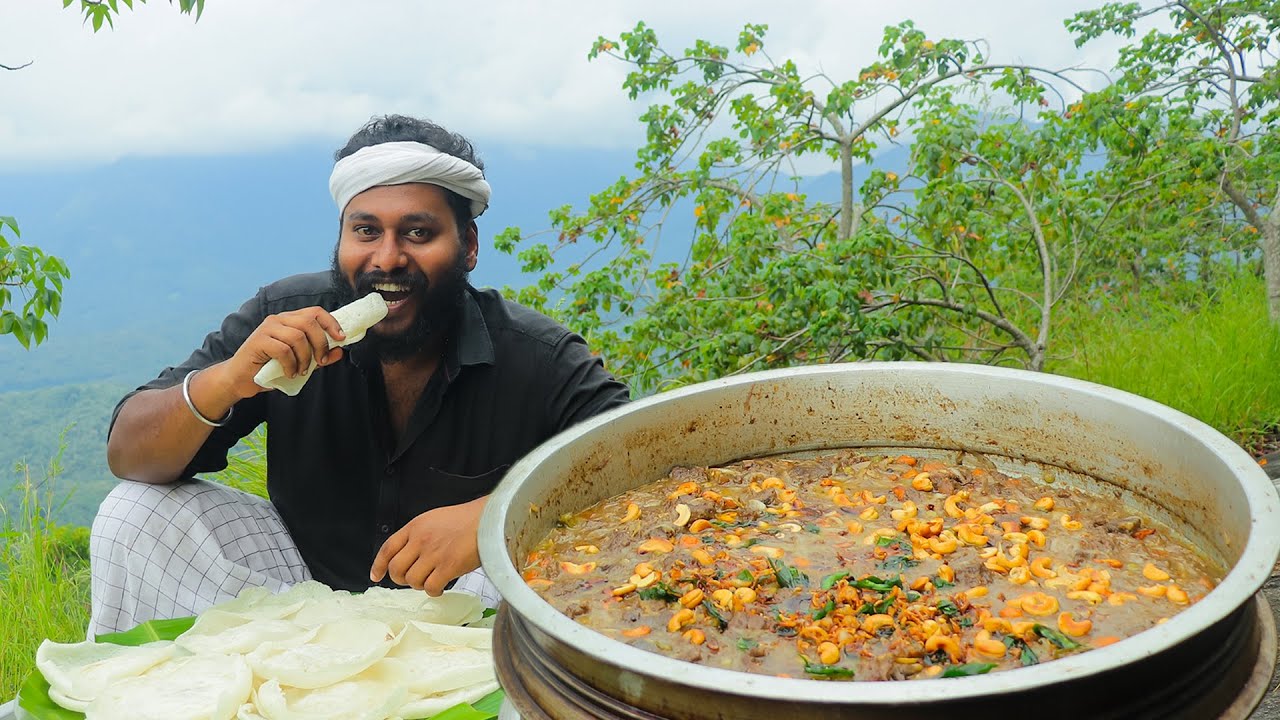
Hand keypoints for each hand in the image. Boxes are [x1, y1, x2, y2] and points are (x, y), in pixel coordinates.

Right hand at [223, 307, 345, 399]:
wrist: (241, 379)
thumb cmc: (270, 369)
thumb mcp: (301, 363)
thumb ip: (319, 357)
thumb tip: (340, 352)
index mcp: (290, 320)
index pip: (315, 312)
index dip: (331, 323)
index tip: (341, 338)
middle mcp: (279, 319)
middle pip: (309, 322)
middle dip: (320, 343)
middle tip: (320, 361)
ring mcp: (267, 328)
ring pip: (297, 336)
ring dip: (305, 357)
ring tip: (301, 371)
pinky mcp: (258, 341)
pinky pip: (283, 349)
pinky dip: (291, 364)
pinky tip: (289, 373)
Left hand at [370, 496, 486, 595]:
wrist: (490, 519)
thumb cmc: (468, 519)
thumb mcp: (435, 519)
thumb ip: (419, 535)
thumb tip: (409, 555)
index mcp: (415, 526)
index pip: (388, 548)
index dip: (379, 565)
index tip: (376, 576)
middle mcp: (421, 540)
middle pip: (396, 569)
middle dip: (401, 579)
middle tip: (413, 579)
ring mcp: (434, 553)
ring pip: (412, 580)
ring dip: (420, 585)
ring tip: (432, 581)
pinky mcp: (448, 566)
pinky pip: (430, 587)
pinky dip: (433, 592)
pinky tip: (441, 587)